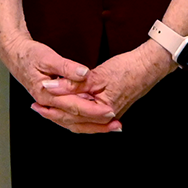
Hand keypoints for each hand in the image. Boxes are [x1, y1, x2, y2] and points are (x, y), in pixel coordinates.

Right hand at [0, 32, 110, 132]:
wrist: (14, 55)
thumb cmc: (29, 55)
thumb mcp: (47, 56)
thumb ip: (66, 67)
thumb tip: (84, 73)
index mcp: (47, 95)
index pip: (75, 106)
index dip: (94, 110)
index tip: (110, 111)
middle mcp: (48, 104)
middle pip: (75, 120)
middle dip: (97, 124)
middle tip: (116, 124)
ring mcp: (49, 105)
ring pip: (72, 122)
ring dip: (92, 126)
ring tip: (110, 127)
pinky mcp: (52, 103)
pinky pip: (69, 118)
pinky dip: (82, 121)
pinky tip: (93, 122)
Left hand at [36, 41, 174, 133]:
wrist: (150, 65)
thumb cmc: (128, 69)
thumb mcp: (97, 75)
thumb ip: (73, 84)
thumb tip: (51, 88)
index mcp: (102, 110)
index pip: (71, 116)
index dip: (52, 110)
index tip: (37, 104)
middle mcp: (105, 116)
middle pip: (75, 122)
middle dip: (55, 116)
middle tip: (37, 109)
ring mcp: (109, 112)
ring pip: (81, 121)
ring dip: (64, 116)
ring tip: (47, 110)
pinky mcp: (110, 106)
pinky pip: (88, 115)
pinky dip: (76, 113)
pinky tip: (69, 109)